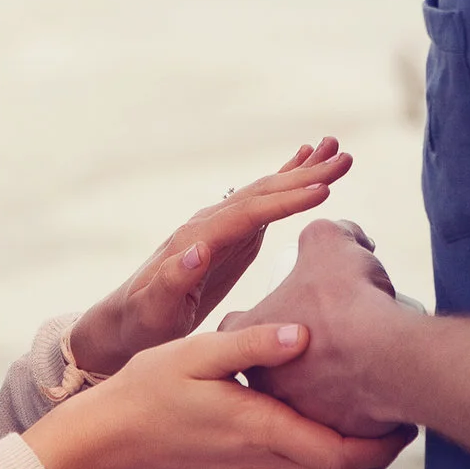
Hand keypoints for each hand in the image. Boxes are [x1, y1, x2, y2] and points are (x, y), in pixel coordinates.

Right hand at [20, 322, 412, 468]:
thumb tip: (305, 331)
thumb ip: (253, 342)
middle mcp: (262, 467)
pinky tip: (325, 447)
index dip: (383, 443)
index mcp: (259, 430)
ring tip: (368, 433)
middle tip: (396, 420)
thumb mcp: (197, 350)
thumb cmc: (148, 388)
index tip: (403, 414)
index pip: (342, 456)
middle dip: (380, 460)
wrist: (107, 443)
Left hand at [69, 137, 352, 376]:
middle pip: (262, 192)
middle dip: (304, 175)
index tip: (323, 190)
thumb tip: (198, 249)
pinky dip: (287, 182)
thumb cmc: (141, 320)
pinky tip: (306, 164)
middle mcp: (210, 223)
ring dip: (302, 170)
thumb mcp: (154, 308)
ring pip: (267, 191)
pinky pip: (264, 204)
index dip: (285, 200)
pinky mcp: (231, 236)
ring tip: (335, 147)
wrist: (126, 321)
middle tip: (344, 158)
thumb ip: (172, 280)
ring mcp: (221, 225)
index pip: (248, 212)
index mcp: (198, 238)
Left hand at [219, 218, 417, 438]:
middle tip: (332, 337)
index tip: (299, 308)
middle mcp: (261, 386)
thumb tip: (335, 237)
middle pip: (275, 368)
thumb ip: (320, 235)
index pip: (240, 328)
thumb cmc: (347, 299)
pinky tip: (375, 387)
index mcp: (246, 339)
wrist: (386, 357)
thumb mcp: (328, 243)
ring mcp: (293, 419)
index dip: (270, 314)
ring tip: (360, 363)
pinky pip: (338, 424)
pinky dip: (355, 408)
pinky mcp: (328, 442)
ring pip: (307, 399)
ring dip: (328, 384)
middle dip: (300, 356)